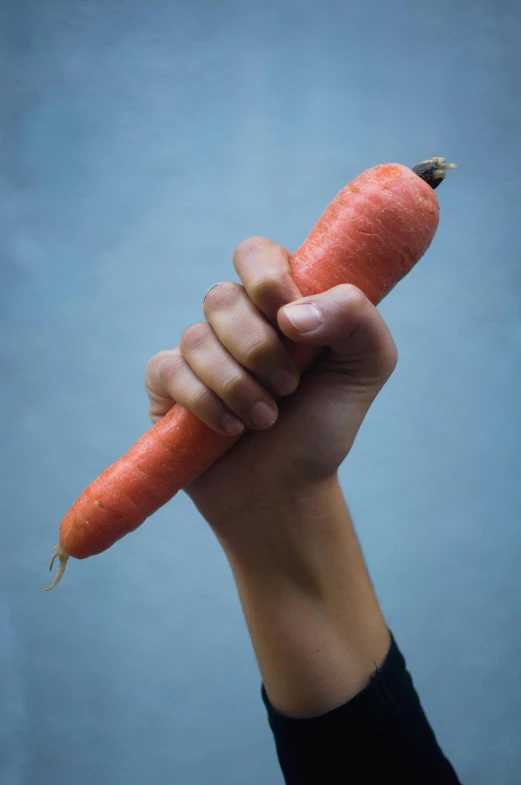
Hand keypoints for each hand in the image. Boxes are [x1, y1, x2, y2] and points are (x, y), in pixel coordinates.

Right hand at [145, 237, 396, 532]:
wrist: (287, 490)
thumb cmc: (324, 424)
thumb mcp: (368, 365)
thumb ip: (355, 317)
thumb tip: (289, 315)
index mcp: (278, 303)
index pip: (255, 254)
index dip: (266, 278)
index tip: (289, 320)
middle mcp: (234, 321)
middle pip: (222, 297)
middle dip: (259, 349)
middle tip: (289, 388)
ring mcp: (198, 352)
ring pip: (197, 338)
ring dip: (238, 385)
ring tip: (266, 419)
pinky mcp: (167, 385)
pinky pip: (170, 371)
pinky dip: (206, 403)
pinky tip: (231, 429)